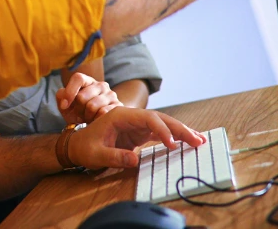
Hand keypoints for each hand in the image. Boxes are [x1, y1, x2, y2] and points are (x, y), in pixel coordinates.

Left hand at [56, 72, 121, 124]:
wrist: (97, 128)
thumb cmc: (79, 114)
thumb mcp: (67, 107)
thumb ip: (61, 97)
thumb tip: (63, 96)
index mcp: (88, 81)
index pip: (78, 78)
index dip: (69, 92)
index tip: (64, 106)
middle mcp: (101, 85)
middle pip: (82, 96)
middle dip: (77, 110)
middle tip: (80, 115)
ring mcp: (111, 95)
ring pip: (92, 106)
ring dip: (86, 117)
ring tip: (88, 118)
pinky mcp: (118, 106)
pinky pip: (103, 113)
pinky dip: (96, 120)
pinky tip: (96, 121)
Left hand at [67, 107, 205, 169]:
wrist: (78, 146)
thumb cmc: (85, 148)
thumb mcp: (96, 154)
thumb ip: (113, 156)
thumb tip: (134, 160)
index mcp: (120, 115)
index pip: (147, 118)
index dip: (162, 129)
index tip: (172, 144)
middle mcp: (131, 116)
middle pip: (160, 118)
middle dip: (179, 128)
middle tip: (197, 140)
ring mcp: (137, 124)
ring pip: (163, 124)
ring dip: (181, 132)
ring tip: (200, 140)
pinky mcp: (140, 133)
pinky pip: (160, 133)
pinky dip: (174, 137)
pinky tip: (188, 142)